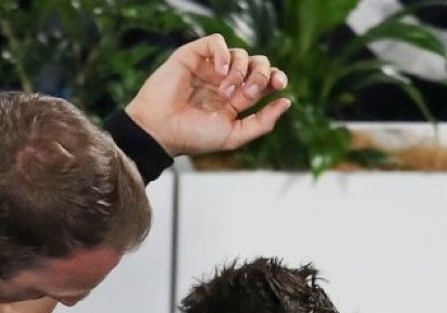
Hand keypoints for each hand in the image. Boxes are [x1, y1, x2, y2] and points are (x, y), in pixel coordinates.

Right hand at [125, 35, 290, 157]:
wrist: (160, 131)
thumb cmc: (192, 136)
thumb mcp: (233, 135)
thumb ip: (262, 123)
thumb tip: (287, 102)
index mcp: (236, 99)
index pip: (265, 80)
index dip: (276, 78)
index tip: (279, 85)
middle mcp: (225, 81)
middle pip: (257, 63)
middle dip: (260, 75)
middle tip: (248, 93)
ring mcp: (209, 67)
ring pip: (240, 53)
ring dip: (240, 71)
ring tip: (225, 91)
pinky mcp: (193, 56)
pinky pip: (217, 42)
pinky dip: (224, 53)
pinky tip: (220, 71)